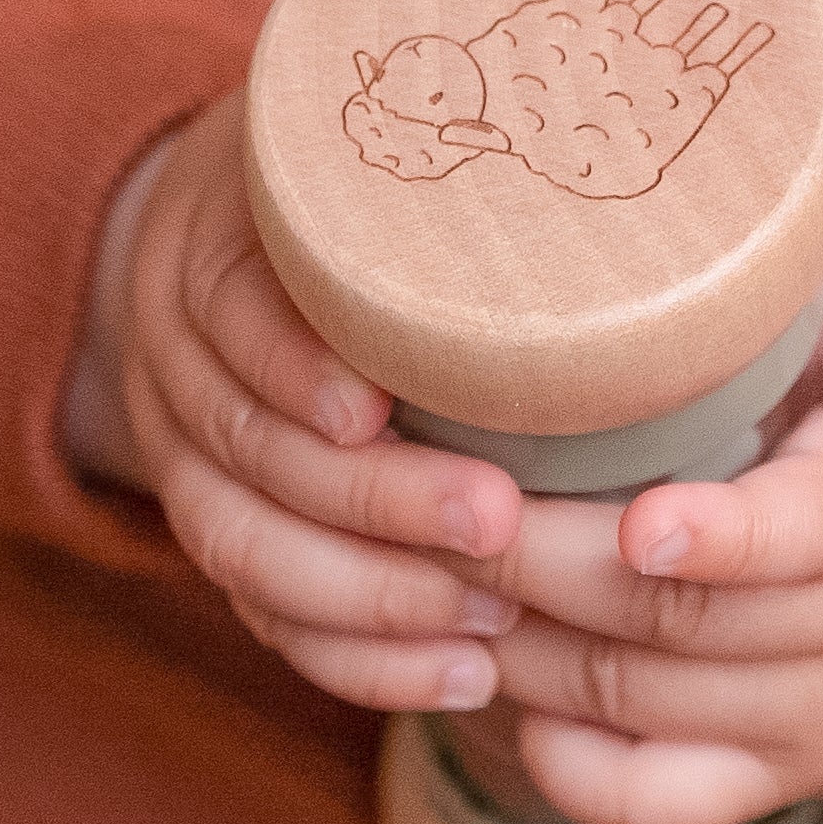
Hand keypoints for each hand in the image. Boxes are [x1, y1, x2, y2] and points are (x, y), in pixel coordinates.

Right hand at [61, 94, 529, 709]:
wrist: (226, 245)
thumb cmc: (357, 194)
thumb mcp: (371, 147)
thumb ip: (458, 159)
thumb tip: (639, 154)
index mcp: (216, 246)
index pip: (233, 310)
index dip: (292, 365)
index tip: (373, 405)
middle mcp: (182, 358)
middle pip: (249, 449)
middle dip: (373, 503)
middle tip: (499, 525)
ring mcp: (191, 457)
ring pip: (247, 550)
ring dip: (374, 599)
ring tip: (496, 620)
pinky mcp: (230, 534)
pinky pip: (270, 617)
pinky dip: (362, 660)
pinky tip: (464, 676)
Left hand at [478, 139, 822, 823]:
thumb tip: (752, 90)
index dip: (737, 532)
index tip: (643, 517)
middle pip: (705, 622)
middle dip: (555, 567)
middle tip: (440, 493)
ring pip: (657, 707)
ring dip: (527, 646)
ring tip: (425, 560)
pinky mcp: (789, 777)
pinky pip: (659, 804)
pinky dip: (566, 763)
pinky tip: (494, 685)